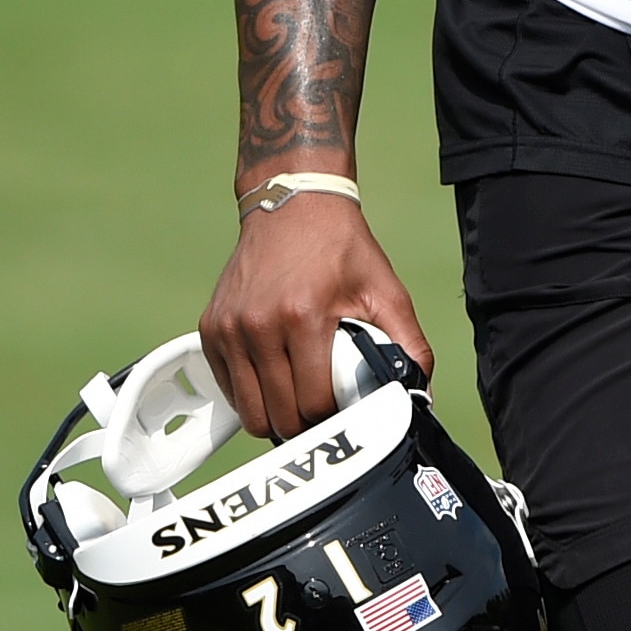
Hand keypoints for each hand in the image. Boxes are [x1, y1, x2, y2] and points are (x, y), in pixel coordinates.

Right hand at [199, 189, 433, 437]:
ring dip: (275, 416)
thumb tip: (420, 394)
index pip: (314, 404)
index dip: (334, 417)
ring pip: (248, 411)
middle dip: (305, 424)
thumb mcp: (387, 291)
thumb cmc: (341, 249)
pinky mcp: (210, 328)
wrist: (294, 206)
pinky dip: (250, 395)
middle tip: (322, 412)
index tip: (345, 411)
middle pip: (279, 416)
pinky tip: (273, 380)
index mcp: (303, 317)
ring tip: (298, 401)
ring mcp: (229, 328)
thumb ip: (410, 344)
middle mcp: (259, 325)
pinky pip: (227, 388)